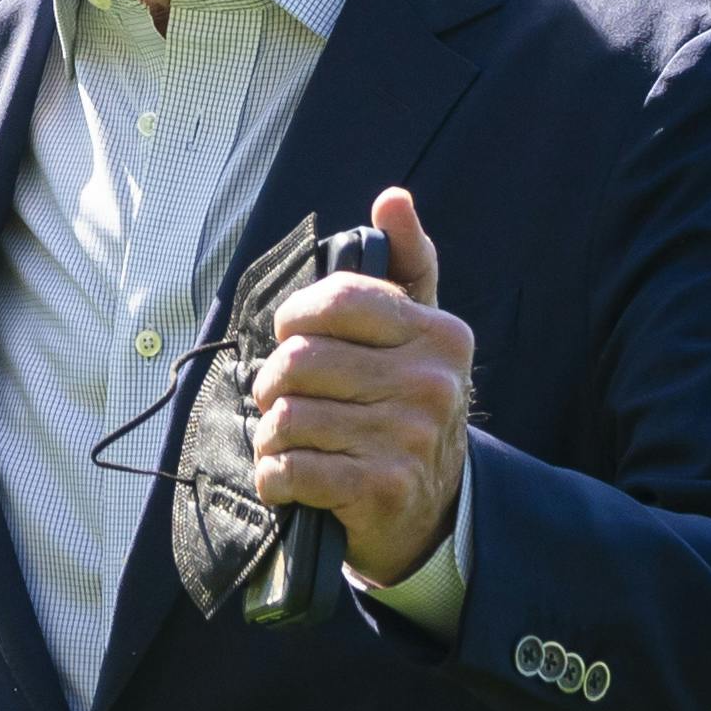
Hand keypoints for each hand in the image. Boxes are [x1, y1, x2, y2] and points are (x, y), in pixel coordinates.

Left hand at [248, 185, 473, 585]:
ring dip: (271, 435)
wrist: (432, 512)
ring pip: (287, 417)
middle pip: (301, 360)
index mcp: (439, 334)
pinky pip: (289, 469)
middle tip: (279, 397)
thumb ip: (405, 263)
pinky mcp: (382, 489)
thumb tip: (393, 198)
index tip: (290, 335)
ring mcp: (409, 438)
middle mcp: (432, 383)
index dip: (294, 317)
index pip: (338, 300)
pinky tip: (290, 479)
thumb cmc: (406, 405)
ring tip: (289, 441)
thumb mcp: (417, 333)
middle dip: (272, 382)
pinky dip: (273, 477)